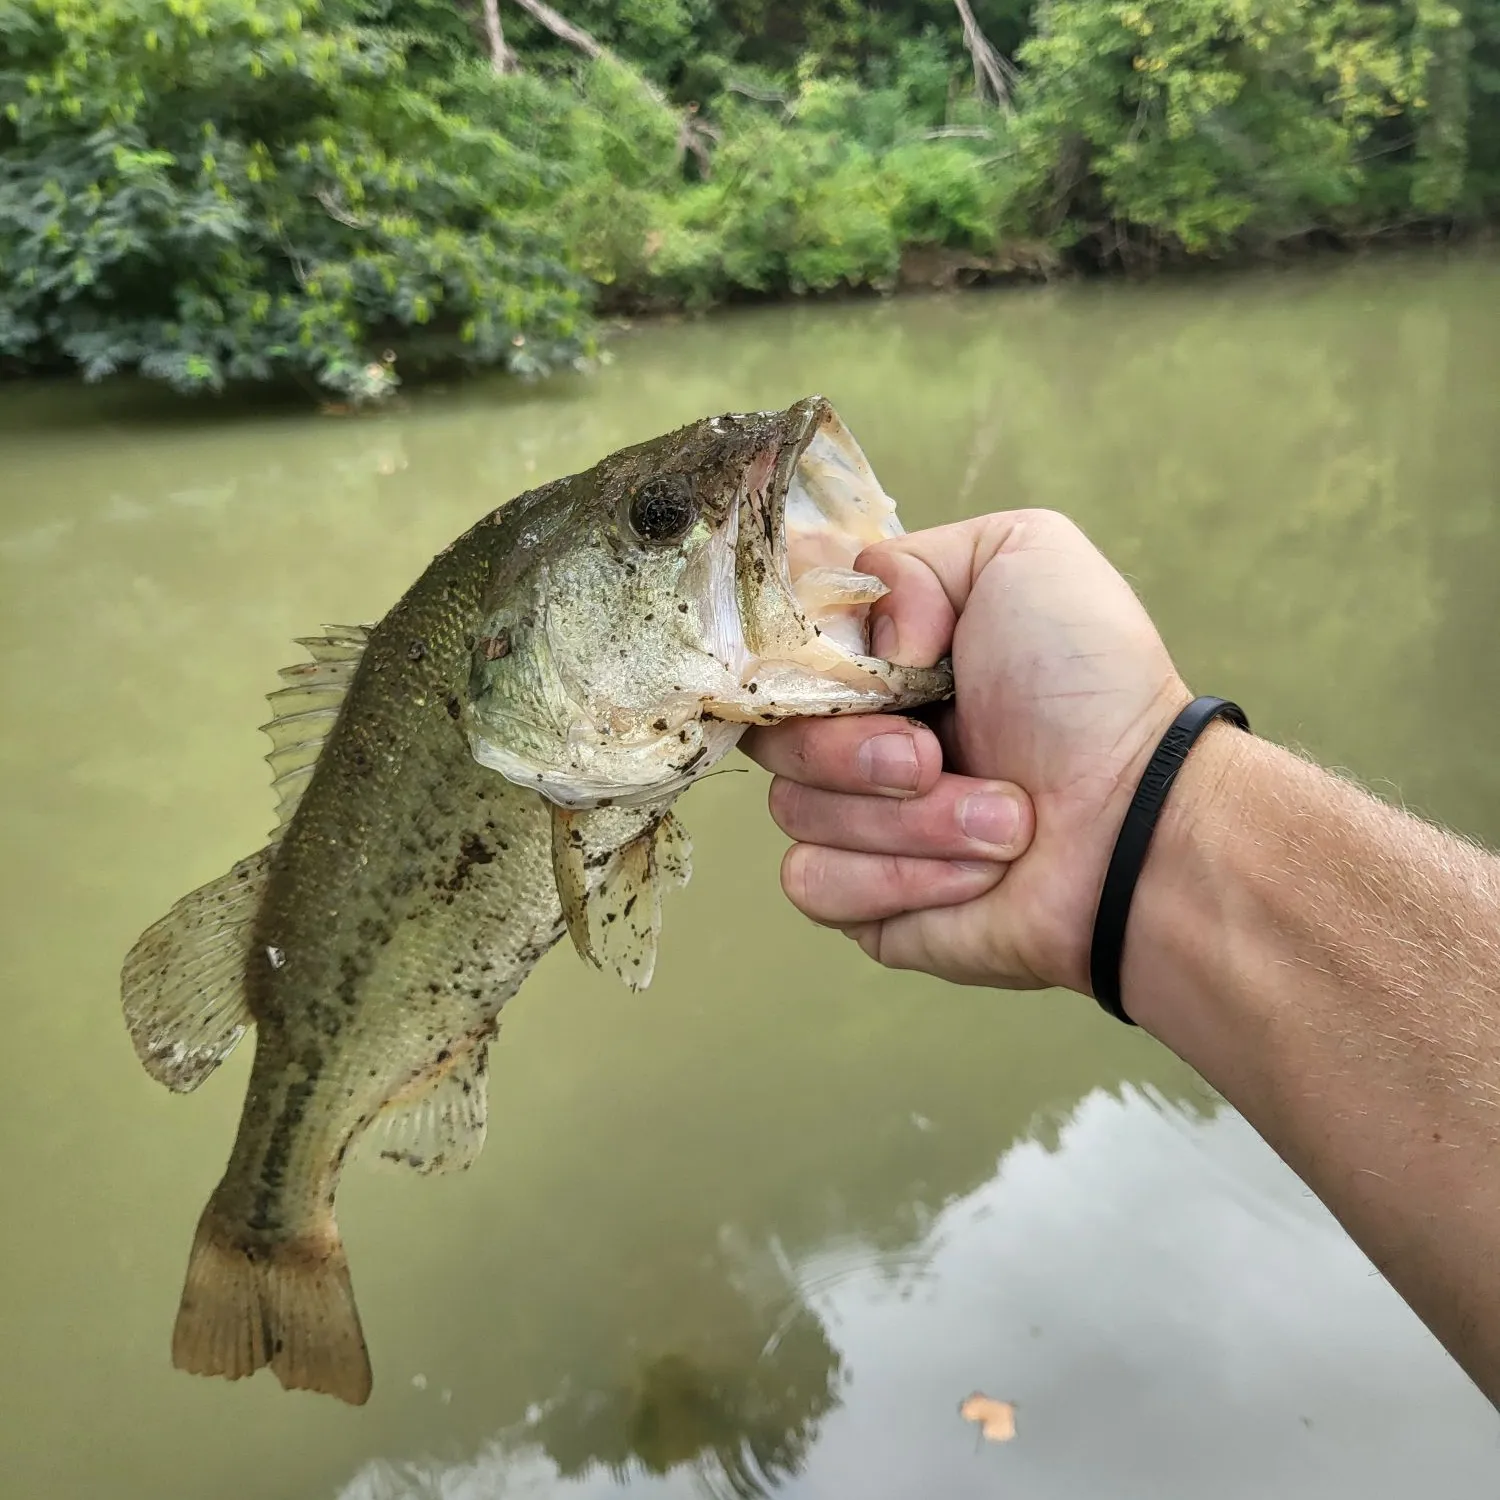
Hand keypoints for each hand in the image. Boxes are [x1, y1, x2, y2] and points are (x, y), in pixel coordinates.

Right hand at [743, 510, 1189, 992]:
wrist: (1137, 824)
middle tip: (935, 754)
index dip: (804, 660)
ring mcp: (858, 823)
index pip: (779, 650)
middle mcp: (860, 737)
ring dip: (909, 818)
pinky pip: (815, 881)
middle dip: (856, 748)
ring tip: (1005, 819)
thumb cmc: (1091, 689)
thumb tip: (864, 647)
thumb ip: (909, 561)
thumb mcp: (1021, 554)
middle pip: (773, 733)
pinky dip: (898, 876)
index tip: (875, 671)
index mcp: (884, 662)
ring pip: (794, 810)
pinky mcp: (863, 905)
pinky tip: (974, 873)